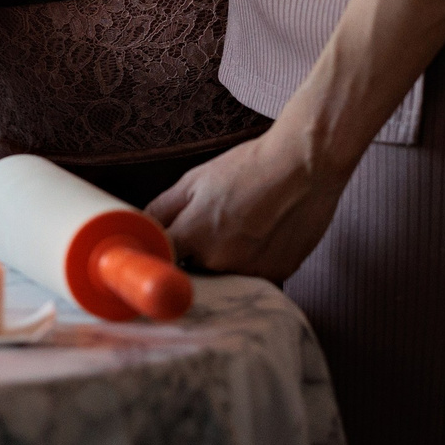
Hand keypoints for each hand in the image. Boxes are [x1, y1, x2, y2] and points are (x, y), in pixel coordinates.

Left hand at [146, 125, 352, 283]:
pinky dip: (251, 264)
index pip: (161, 261)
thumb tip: (141, 228)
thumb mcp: (195, 180)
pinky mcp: (277, 275)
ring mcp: (250, 272)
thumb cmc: (249, 167)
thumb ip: (163, 209)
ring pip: (223, 277)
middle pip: (193, 271)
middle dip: (193, 257)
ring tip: (239, 229)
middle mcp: (219, 260)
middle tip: (210, 228)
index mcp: (193, 234)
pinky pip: (252, 278)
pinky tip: (260, 236)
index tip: (162, 251)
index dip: (159, 256)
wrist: (304, 166)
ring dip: (223, 262)